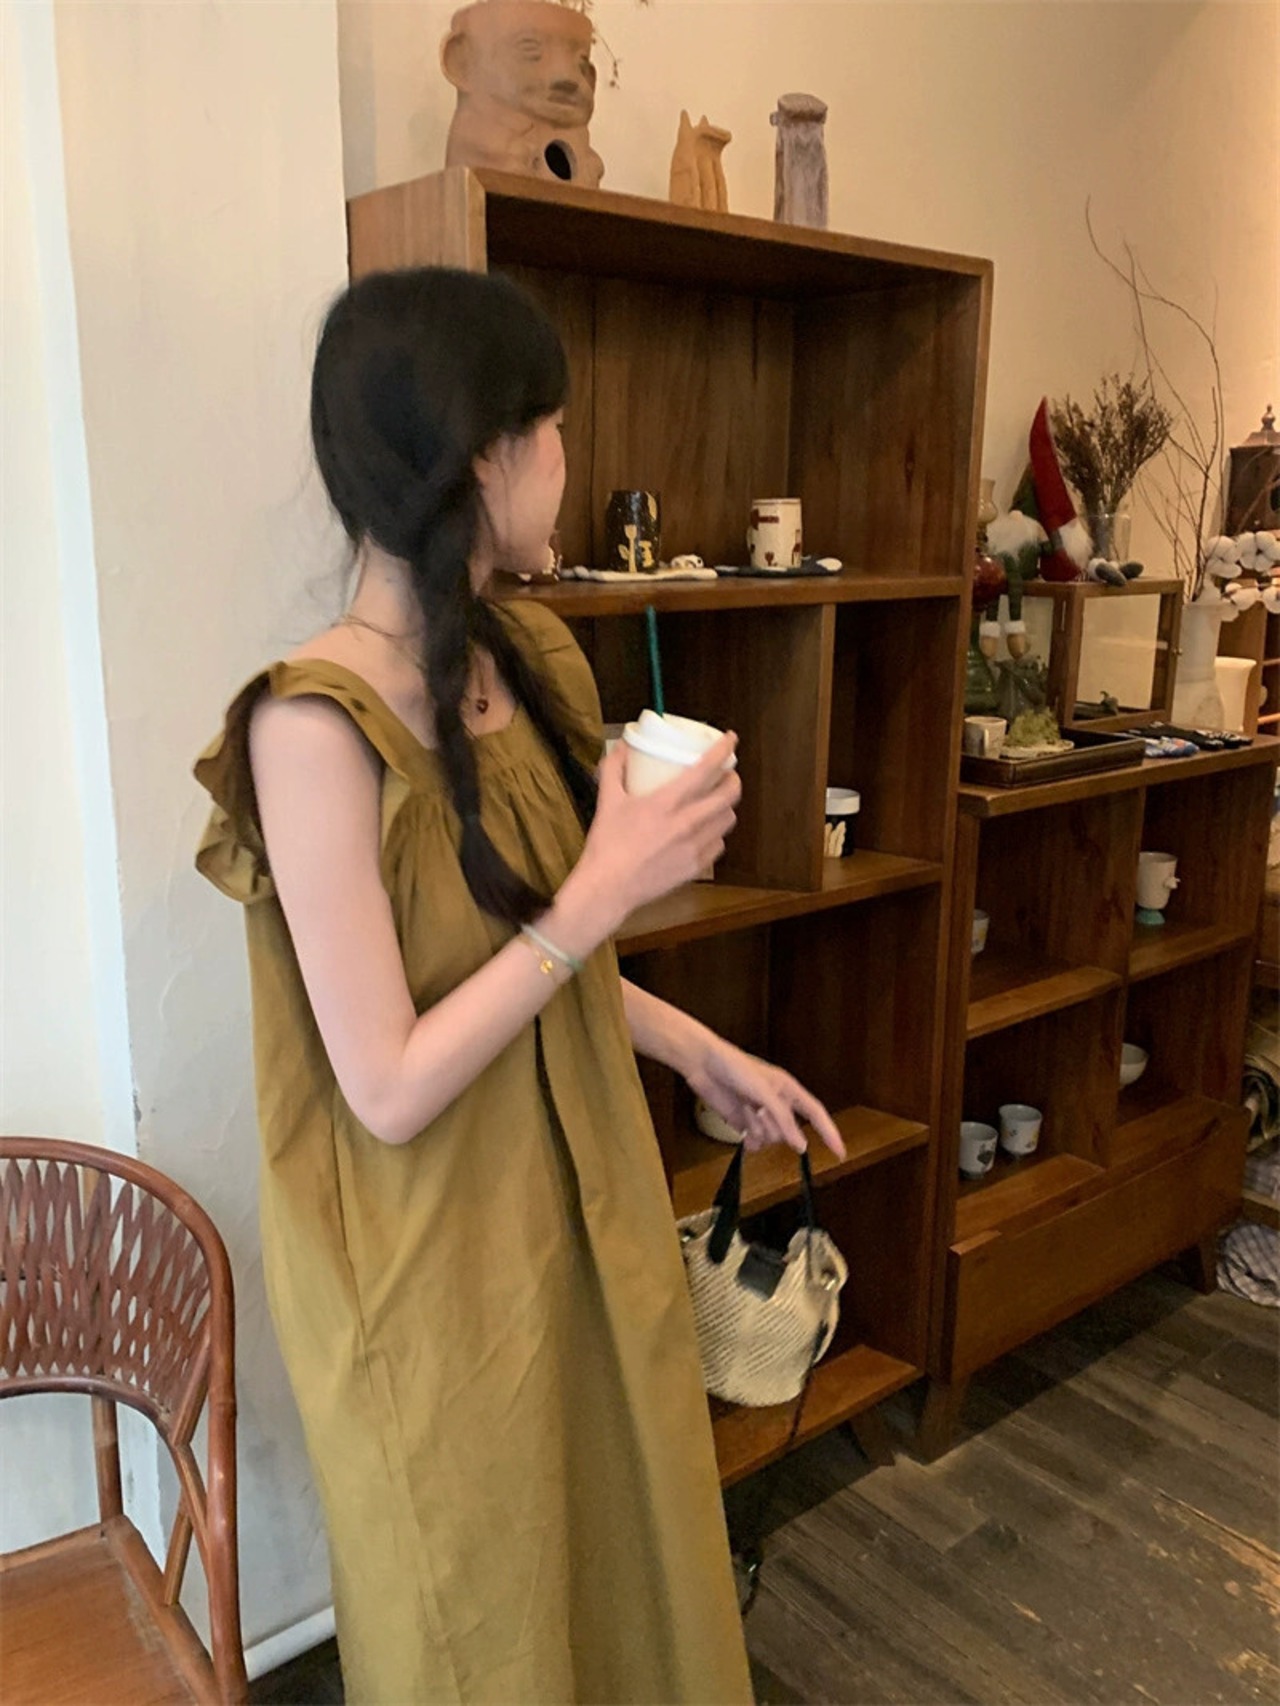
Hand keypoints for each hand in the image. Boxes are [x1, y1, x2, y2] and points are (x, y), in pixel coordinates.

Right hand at [577, 735, 740, 924]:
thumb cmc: (607, 845)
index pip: (706, 769)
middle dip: (733, 779)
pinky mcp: (696, 867)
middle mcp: (687, 823)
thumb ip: (614, 769)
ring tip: (719, 801)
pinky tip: (708, 831)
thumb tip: (620, 746)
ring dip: (727, 806)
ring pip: (728, 819)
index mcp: (667, 802)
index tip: (730, 739)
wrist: (609, 888)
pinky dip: (717, 834)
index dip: (723, 749)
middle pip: (729, 794)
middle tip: (728, 774)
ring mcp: (695, 847)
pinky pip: (719, 845)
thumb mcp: (608, 801)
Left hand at [684, 1032, 845, 1158]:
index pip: (816, 1114)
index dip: (829, 1133)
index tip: (839, 1153)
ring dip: (758, 1129)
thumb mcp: (764, 1092)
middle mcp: (777, 1103)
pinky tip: (741, 1127)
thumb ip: (784, 1120)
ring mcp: (760, 1115)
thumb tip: (802, 1146)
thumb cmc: (735, 1067)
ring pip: (771, 1139)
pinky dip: (749, 1140)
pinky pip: (755, 1143)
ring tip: (745, 1109)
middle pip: (789, 1132)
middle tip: (757, 1109)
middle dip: (774, 1126)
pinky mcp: (743, 1123)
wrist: (703, 1065)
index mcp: (789, 1090)